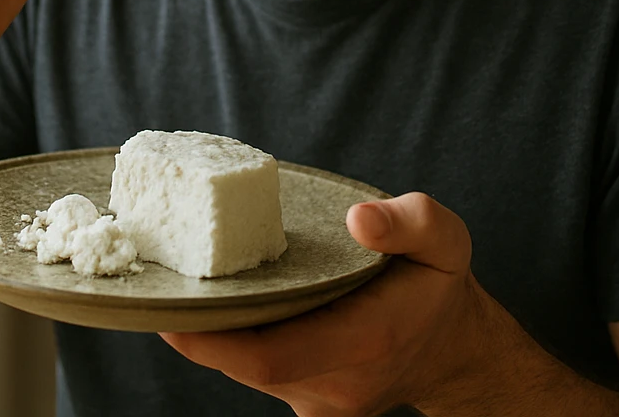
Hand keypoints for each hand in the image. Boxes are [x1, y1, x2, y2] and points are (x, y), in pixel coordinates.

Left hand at [162, 193, 504, 416]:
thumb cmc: (439, 287)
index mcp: (365, 342)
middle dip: (199, 326)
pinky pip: (257, 374)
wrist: (456, 351)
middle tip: (162, 281)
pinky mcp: (309, 404)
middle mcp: (336, 385)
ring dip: (215, 332)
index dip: (210, 338)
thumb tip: (360, 220)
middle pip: (243, 363)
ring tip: (186, 285)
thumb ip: (411, 222)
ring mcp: (320, 404)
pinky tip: (223, 307)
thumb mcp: (445, 241)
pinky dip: (234, 342)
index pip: (267, 356)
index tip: (168, 310)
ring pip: (246, 370)